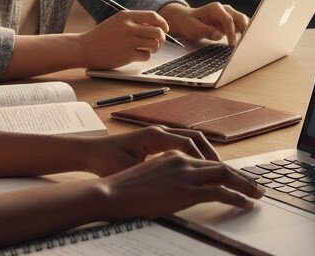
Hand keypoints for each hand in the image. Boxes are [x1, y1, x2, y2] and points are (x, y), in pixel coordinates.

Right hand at [76, 9, 168, 69]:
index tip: (164, 29)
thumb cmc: (101, 35)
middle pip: (157, 32)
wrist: (83, 48)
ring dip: (155, 48)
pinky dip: (145, 56)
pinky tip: (138, 55)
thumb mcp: (117, 22)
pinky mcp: (127, 55)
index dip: (162, 23)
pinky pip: (146, 55)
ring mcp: (128, 41)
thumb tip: (156, 27)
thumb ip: (134, 22)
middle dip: (161, 38)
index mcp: (126, 16)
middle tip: (158, 42)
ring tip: (149, 49)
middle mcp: (129, 27)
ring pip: (154, 44)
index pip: (153, 16)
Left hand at [82, 126, 220, 175]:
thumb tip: (172, 183)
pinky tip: (197, 168)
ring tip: (215, 169)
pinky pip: (180, 144)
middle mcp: (159, 131)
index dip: (203, 157)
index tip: (215, 171)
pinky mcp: (155, 142)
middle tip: (223, 169)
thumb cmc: (107, 160)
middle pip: (194, 137)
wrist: (91, 152)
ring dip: (203, 152)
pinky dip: (193, 154)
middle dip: (210, 152)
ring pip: (189, 139)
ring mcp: (158, 135)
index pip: (187, 143)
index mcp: (155, 135)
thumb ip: (152, 174)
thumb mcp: (130, 170)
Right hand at [97, 151, 263, 218]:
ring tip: (257, 194)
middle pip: (220, 166)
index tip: (236, 179)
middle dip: (240, 177)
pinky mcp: (186, 190)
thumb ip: (165, 178)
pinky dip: (236, 196)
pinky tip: (245, 203)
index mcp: (174, 156)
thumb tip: (173, 189)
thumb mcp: (148, 178)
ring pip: (225, 175)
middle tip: (256, 187)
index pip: (206, 162)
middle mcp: (183, 161)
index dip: (224, 171)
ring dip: (244, 185)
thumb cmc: (123, 189)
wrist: (110, 191)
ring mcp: (186, 174)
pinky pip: (219, 191)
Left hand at [161, 1, 248, 46]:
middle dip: (245, 30)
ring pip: (243, 21)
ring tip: (248, 45)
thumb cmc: (190, 23)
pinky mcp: (231, 22)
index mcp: (216, 8)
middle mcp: (225, 10)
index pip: (228, 20)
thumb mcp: (193, 28)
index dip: (232, 32)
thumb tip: (219, 35)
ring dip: (247, 32)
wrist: (188, 20)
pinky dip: (245, 33)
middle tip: (246, 44)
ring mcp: (229, 15)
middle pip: (240, 17)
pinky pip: (241, 26)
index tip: (232, 45)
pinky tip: (247, 43)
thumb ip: (206, 31)